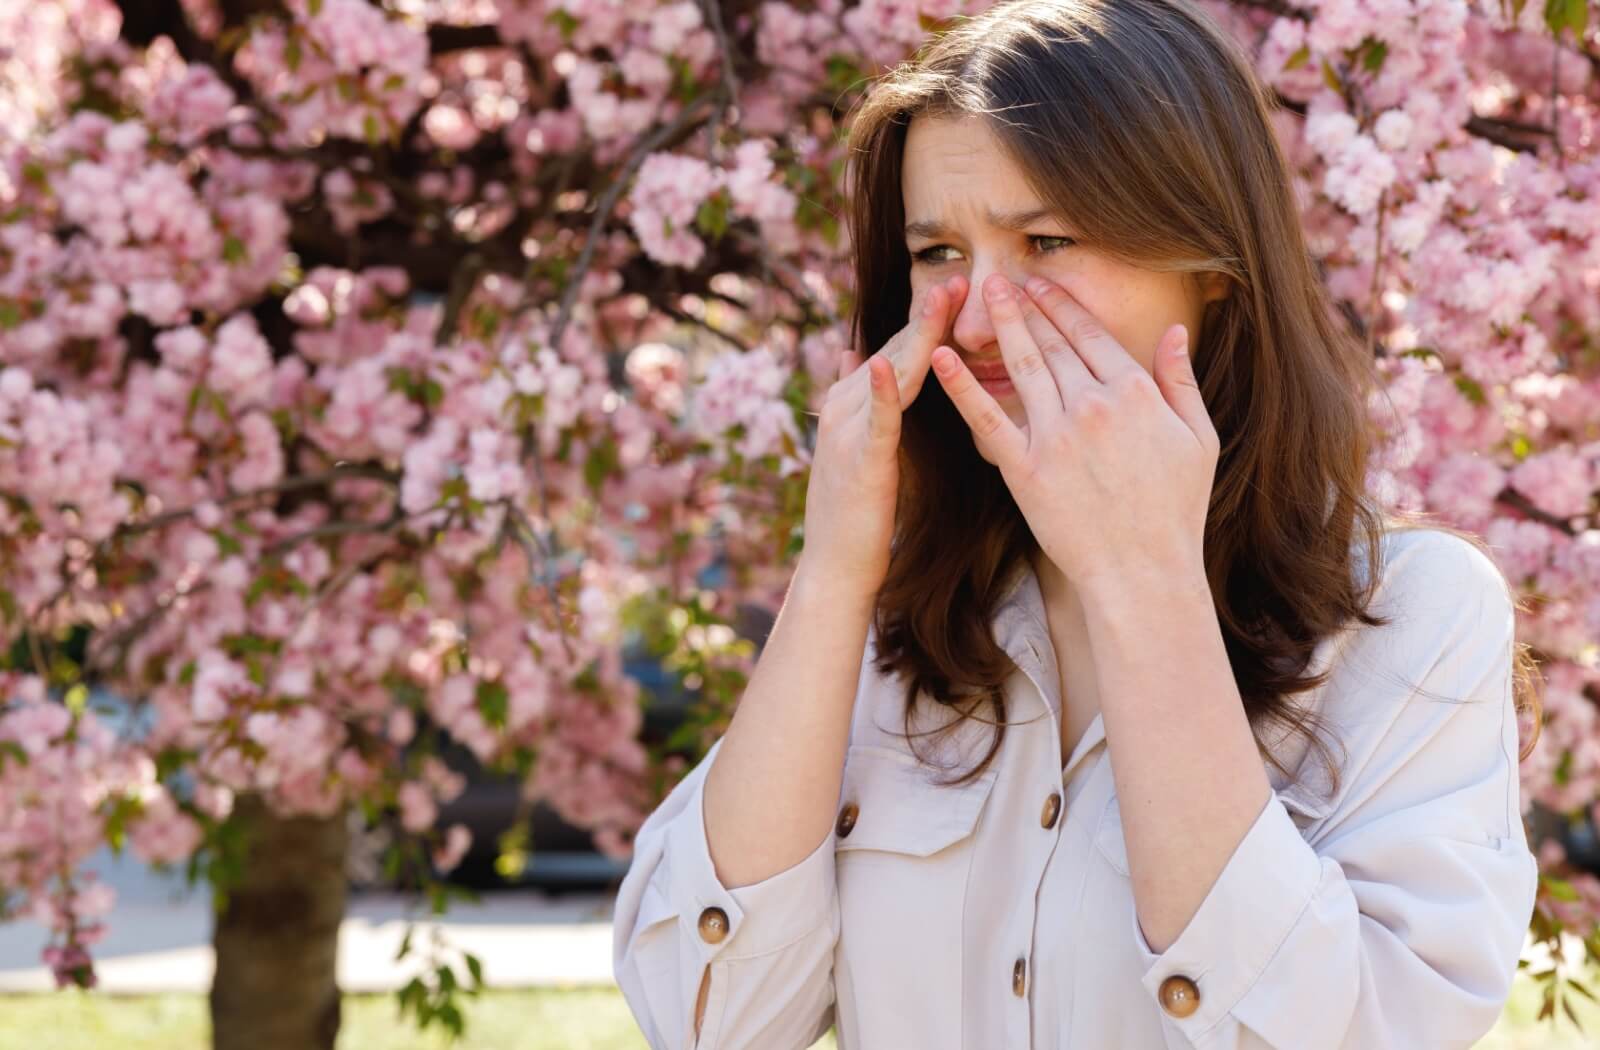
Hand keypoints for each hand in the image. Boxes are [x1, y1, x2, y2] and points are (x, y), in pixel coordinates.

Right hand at [797, 274, 967, 599]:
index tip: (961, 289)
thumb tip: (867, 359)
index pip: (896, 350)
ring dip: (916, 334)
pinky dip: (882, 390)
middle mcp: (843, 407)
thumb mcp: (865, 450)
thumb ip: (872, 406)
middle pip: (894, 350)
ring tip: (942, 298)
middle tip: (962, 277)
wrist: (834, 567)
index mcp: (852, 404)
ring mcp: (846, 430)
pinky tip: (890, 363)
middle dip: (928, 315)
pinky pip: (874, 420)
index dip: (927, 320)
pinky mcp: (857, 460)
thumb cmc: (859, 516)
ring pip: (889, 372)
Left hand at [928, 273, 1216, 591]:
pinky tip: (939, 357)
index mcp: (1135, 393)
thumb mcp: (1199, 439)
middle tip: (1001, 279)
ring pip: (1021, 367)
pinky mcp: (1025, 470)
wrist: (1143, 572)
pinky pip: (986, 421)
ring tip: (980, 294)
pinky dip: (961, 387)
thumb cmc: (1176, 511)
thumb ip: (1181, 381)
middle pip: (1052, 344)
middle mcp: (1093, 406)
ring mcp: (1056, 437)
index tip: (1041, 284)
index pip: (1090, 336)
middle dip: (1026, 306)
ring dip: (1000, 325)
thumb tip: (1176, 331)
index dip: (1062, 307)